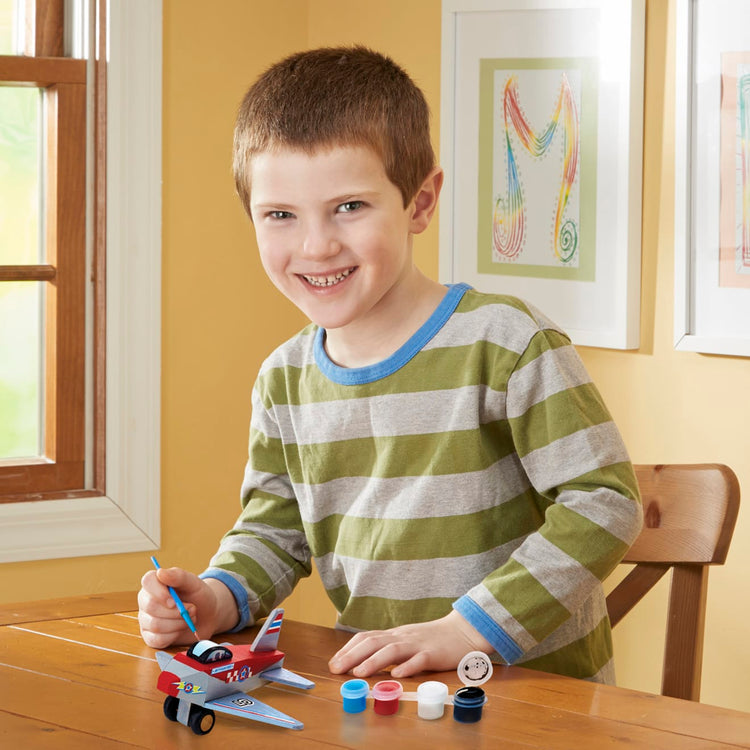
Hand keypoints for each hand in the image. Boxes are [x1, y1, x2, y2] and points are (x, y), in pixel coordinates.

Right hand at [137, 566, 235, 647]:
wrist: (207, 616)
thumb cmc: (199, 597)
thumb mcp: (194, 583)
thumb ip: (179, 576)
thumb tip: (160, 572)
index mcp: (155, 583)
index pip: (147, 581)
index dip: (160, 592)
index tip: (174, 601)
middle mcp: (146, 600)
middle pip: (150, 606)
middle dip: (175, 611)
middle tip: (191, 608)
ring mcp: (146, 619)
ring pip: (155, 624)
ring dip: (178, 623)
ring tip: (189, 617)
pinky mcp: (150, 636)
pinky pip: (157, 639)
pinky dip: (174, 635)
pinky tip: (181, 628)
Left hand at [327, 610, 492, 678]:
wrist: (463, 632)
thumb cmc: (433, 639)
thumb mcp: (407, 640)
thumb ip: (389, 648)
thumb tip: (363, 661)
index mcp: (395, 635)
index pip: (367, 637)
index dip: (348, 649)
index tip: (334, 662)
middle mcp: (403, 637)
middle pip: (374, 642)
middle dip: (352, 656)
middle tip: (336, 669)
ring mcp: (418, 644)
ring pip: (393, 650)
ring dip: (374, 661)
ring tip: (358, 673)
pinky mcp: (434, 654)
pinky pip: (420, 660)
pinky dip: (408, 666)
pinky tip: (397, 674)